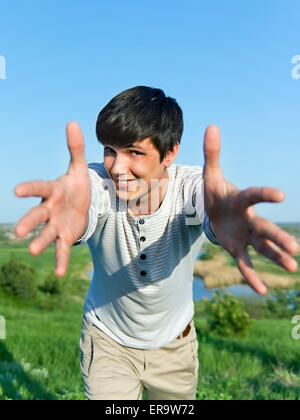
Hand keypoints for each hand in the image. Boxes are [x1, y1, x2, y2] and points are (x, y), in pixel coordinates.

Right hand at [14, 122, 90, 276]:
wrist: (81, 203)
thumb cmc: (75, 185)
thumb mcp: (78, 168)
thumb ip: (75, 148)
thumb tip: (73, 122)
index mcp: (52, 191)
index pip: (39, 188)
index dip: (29, 189)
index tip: (16, 191)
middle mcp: (49, 209)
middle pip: (37, 215)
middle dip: (29, 223)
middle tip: (20, 232)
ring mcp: (56, 224)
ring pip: (46, 234)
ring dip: (41, 242)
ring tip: (34, 251)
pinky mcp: (65, 236)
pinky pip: (61, 249)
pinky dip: (60, 261)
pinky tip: (60, 274)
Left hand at [203, 125, 298, 294]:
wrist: (214, 210)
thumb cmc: (216, 192)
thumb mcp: (211, 174)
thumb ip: (212, 153)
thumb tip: (211, 126)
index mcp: (241, 199)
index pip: (254, 195)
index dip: (265, 194)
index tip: (281, 195)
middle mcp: (248, 219)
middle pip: (264, 229)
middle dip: (278, 238)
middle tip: (295, 249)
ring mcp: (244, 235)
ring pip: (261, 248)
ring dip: (274, 257)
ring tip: (291, 269)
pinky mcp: (236, 248)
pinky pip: (244, 264)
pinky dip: (251, 276)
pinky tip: (260, 290)